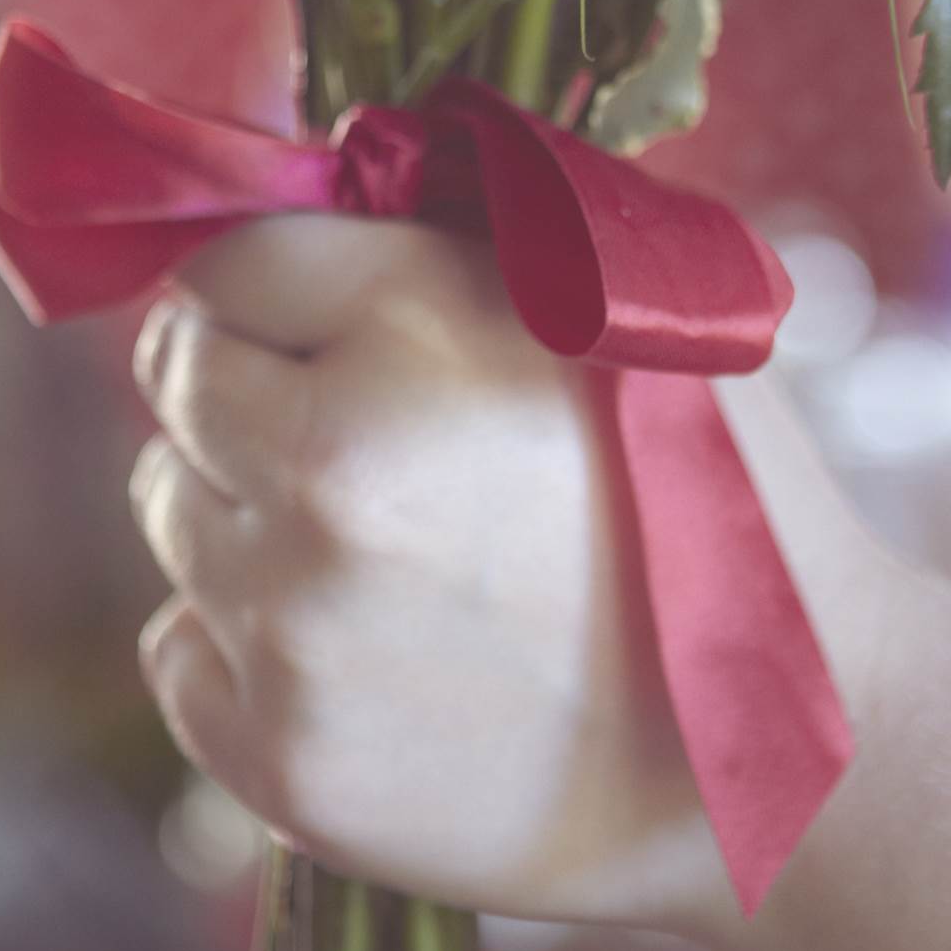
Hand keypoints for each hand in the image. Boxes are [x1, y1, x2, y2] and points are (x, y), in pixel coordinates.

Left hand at [129, 214, 737, 930]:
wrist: (780, 760)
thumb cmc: (716, 509)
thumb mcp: (624, 310)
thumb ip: (452, 246)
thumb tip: (314, 190)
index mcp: (415, 326)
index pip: (230, 261)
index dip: (267, 289)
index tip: (305, 325)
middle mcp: (329, 466)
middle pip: (174, 379)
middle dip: (240, 389)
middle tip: (345, 436)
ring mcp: (294, 620)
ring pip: (169, 511)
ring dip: (242, 512)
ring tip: (383, 554)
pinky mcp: (281, 756)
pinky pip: (176, 650)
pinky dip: (240, 642)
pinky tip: (359, 650)